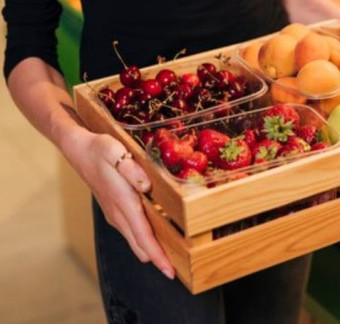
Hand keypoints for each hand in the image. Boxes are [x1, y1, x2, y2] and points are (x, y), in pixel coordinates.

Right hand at [68, 130, 174, 278]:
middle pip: (140, 245)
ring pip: (135, 240)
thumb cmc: (101, 150)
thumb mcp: (117, 153)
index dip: (157, 255)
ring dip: (151, 251)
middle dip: (158, 259)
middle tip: (177, 270)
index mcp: (124, 203)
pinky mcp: (115, 211)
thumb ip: (132, 170)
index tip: (169, 271)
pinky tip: (156, 238)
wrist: (79, 150)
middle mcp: (119, 214)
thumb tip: (145, 186)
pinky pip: (132, 232)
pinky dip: (144, 240)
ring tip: (171, 258)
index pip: (143, 236)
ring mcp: (115, 214)